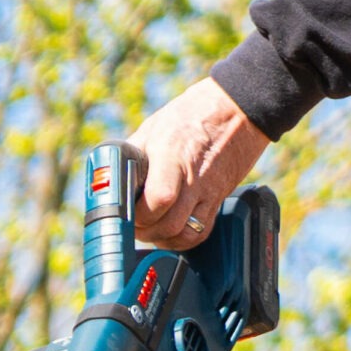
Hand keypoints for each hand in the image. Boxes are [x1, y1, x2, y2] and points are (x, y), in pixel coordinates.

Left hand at [130, 78, 270, 249]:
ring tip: (149, 228)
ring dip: (162, 238)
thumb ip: (133, 154)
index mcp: (173, 156)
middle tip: (132, 223)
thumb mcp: (154, 127)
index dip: (138, 214)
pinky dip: (183, 239)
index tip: (124, 211)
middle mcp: (194, 178)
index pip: (158, 200)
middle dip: (144, 230)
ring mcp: (210, 191)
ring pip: (185, 235)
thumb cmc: (192, 114)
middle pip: (169, 224)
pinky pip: (202, 232)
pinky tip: (171, 231)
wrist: (239, 110)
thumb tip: (111, 176)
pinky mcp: (219, 199)